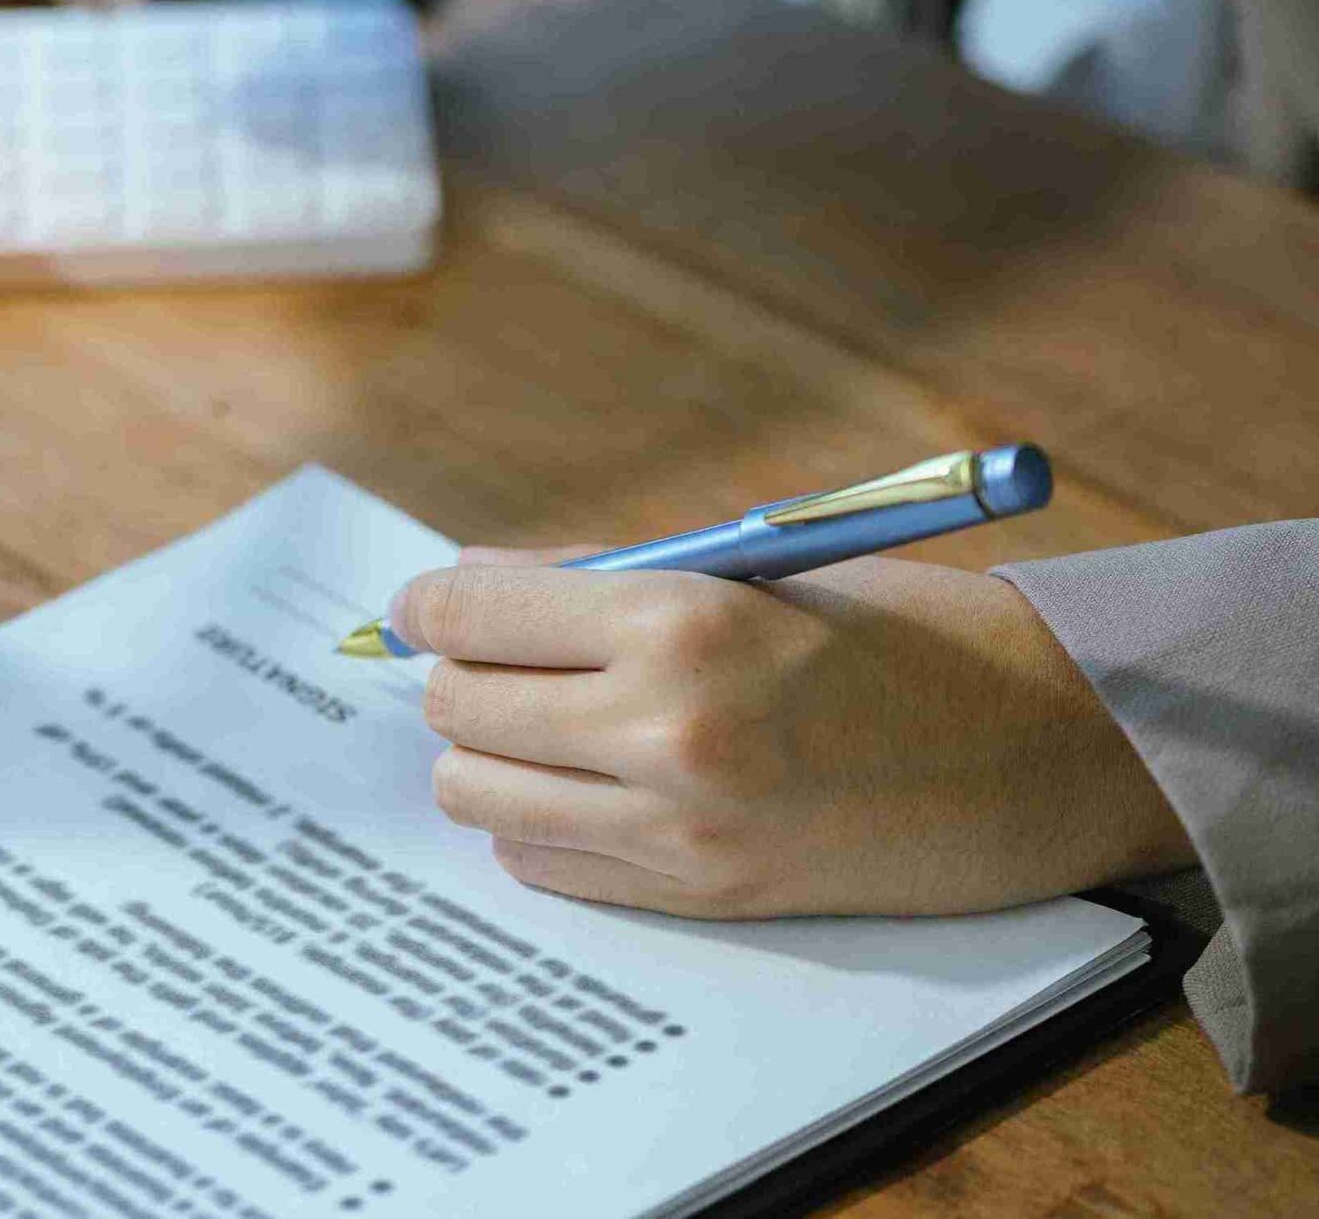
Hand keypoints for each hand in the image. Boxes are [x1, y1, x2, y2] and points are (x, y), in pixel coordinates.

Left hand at [395, 548, 1195, 917]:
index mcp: (679, 620)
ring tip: (545, 726)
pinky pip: (541, 865)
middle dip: (463, 677)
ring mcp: (678, 827)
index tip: (429, 607)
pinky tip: (592, 788)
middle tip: (503, 662)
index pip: (470, 613)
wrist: (1034, 750)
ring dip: (490, 754)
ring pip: (478, 794)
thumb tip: (463, 585)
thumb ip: (594, 576)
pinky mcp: (698, 896)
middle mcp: (664, 728)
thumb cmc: (893, 632)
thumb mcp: (743, 568)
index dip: (432, 606)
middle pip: (458, 707)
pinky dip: (539, 824)